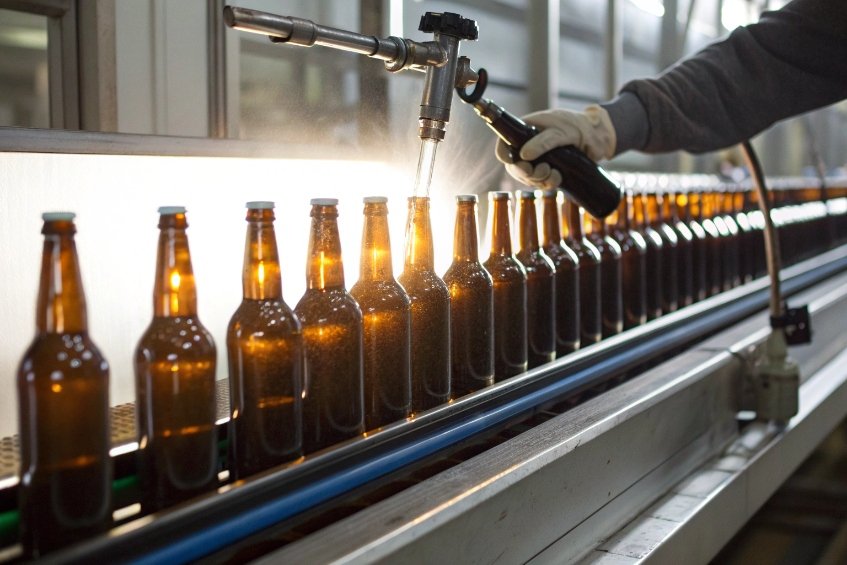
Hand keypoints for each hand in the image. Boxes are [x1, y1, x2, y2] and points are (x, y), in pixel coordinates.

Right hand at [495, 105, 615, 189]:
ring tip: (554, 175)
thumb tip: (524, 155)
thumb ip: (543, 142)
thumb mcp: (562, 132)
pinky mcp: (548, 170)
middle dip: (526, 173)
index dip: (504, 155)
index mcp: (526, 129)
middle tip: (541, 172)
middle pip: (514, 165)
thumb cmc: (580, 126)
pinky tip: (558, 179)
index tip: (512, 163)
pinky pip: (540, 182)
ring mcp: (538, 159)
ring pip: (527, 177)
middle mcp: (528, 145)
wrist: (599, 138)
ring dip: (538, 181)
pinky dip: (547, 184)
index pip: (505, 143)